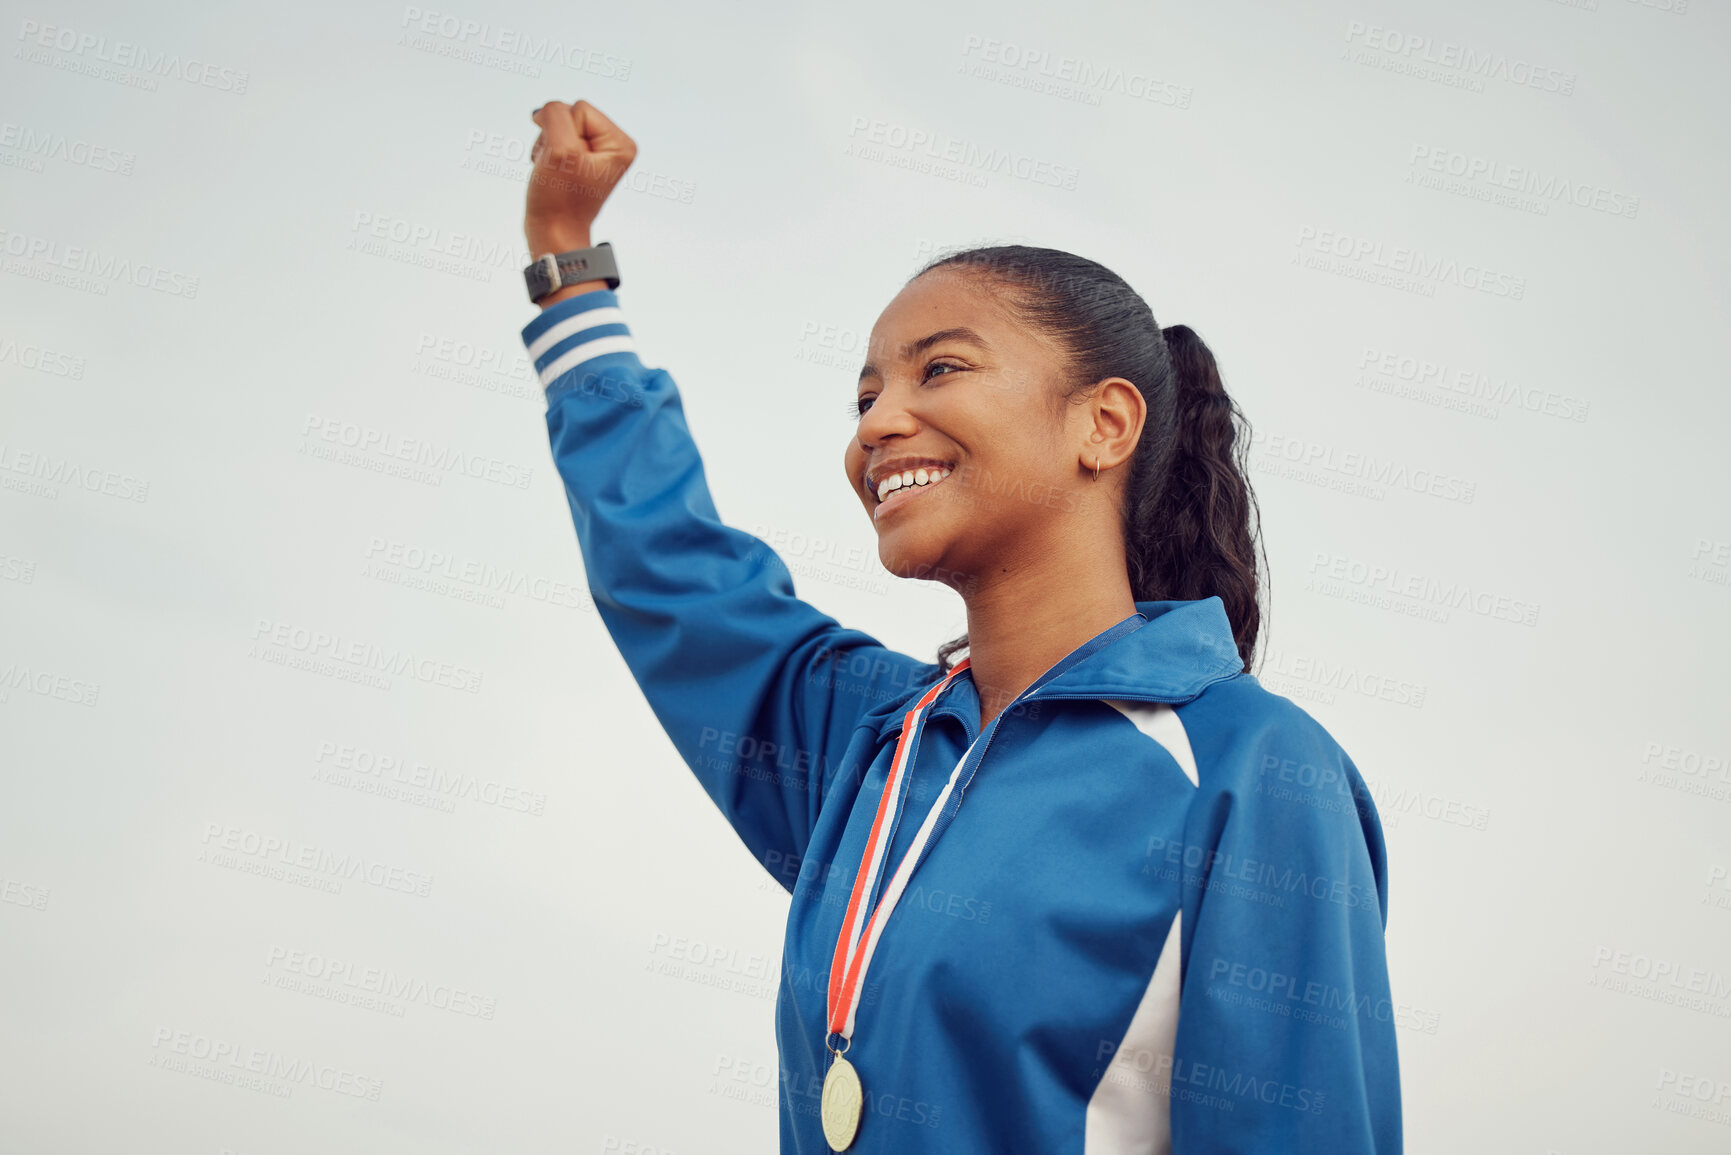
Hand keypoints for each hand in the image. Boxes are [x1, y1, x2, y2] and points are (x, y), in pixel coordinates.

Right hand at [524, 99, 635, 255]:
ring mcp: (597, 152)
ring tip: (553, 172)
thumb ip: (555, 114)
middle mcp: (614, 145)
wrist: (553, 232)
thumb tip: (547, 110)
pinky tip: (550, 171)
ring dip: (547, 145)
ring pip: (558, 125)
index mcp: (621, 143)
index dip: (564, 133)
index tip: (567, 163)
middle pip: (569, 114)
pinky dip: (545, 152)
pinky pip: (554, 137)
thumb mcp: (559, 149)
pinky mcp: (580, 158)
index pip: (579, 110)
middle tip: (558, 168)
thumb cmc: (559, 198)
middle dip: (554, 137)